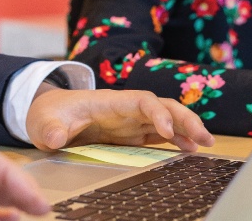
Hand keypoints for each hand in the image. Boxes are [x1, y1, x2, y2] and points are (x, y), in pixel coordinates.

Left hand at [24, 87, 214, 152]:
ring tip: (207, 144)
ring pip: (166, 118)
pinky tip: (191, 150)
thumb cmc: (48, 113)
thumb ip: (51, 129)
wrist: (48, 113)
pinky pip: (159, 133)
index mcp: (109, 101)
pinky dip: (177, 139)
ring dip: (187, 128)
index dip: (157, 113)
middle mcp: (125, 108)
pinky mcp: (130, 133)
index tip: (167, 131)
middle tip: (205, 138)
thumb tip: (56, 138)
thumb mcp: (44, 122)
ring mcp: (129, 120)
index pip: (141, 101)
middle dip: (185, 119)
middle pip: (162, 105)